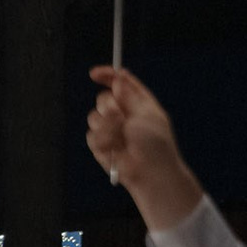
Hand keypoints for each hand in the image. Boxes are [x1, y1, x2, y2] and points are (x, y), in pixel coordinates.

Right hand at [85, 66, 203, 228]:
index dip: (106, 76)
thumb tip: (117, 79)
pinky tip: (115, 150)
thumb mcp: (147, 112)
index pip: (118, 82)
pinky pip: (91, 135)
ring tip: (122, 139)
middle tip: (121, 118)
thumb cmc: (155, 143)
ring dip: (107, 127)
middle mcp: (122, 113)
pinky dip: (103, 141)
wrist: (149, 171)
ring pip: (93, 117)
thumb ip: (129, 95)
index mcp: (137, 102)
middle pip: (103, 98)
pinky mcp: (100, 144)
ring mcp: (110, 129)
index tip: (94, 74)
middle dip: (109, 107)